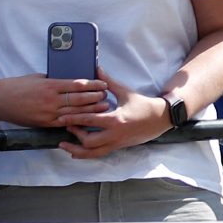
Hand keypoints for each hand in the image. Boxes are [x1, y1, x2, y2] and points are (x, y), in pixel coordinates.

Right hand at [0, 72, 107, 129]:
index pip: (77, 85)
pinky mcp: (45, 123)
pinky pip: (66, 122)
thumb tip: (72, 81)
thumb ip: (55, 80)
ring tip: (104, 107)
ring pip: (76, 112)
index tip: (103, 84)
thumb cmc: (18, 86)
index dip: (93, 85)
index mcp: (50, 85)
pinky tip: (88, 119)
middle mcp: (51, 100)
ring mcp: (49, 113)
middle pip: (80, 99)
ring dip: (92, 110)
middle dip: (96, 97)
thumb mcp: (38, 78)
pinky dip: (78, 121)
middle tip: (107, 95)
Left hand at [57, 72, 171, 159]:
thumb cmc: (143, 104)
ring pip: (93, 153)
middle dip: (75, 135)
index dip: (73, 119)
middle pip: (89, 141)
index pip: (89, 120)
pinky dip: (86, 154)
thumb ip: (109, 82)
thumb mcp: (125, 92)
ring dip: (77, 150)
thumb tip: (97, 68)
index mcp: (116, 120)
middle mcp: (115, 134)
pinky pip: (99, 154)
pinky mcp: (118, 146)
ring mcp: (117, 142)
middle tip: (65, 127)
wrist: (161, 118)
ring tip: (65, 145)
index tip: (61, 117)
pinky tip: (76, 151)